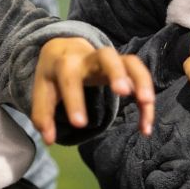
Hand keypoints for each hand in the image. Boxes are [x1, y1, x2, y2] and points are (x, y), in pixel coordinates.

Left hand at [30, 37, 153, 144]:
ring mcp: (109, 60)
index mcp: (65, 62)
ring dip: (141, 80)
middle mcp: (89, 57)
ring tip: (146, 102)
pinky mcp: (123, 67)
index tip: (79, 124)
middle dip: (115, 72)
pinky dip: (146, 97)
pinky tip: (145, 127)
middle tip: (123, 92)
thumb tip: (49, 140)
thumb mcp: (43, 90)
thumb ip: (43, 114)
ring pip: (129, 61)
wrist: (63, 48)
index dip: (74, 100)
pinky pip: (140, 76)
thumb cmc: (54, 74)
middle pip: (106, 55)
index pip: (68, 77)